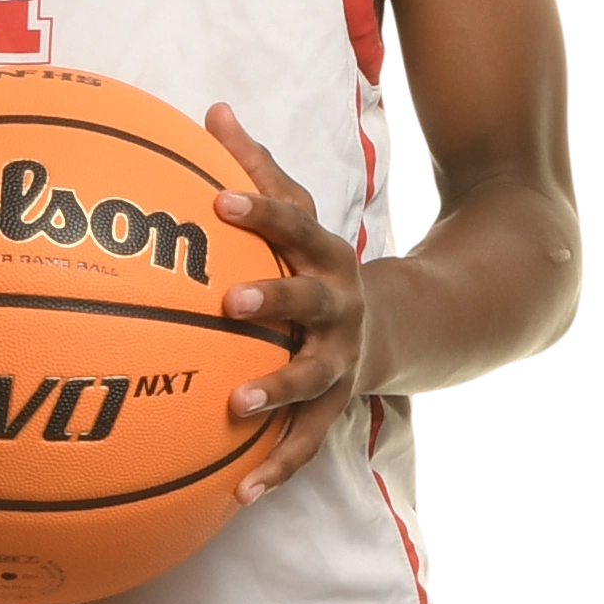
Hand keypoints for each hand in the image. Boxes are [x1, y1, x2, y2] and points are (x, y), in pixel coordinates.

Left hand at [204, 104, 381, 499]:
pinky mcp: (334, 409)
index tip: (217, 201)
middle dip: (274, 298)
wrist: (393, 329)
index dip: (259, 211)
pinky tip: (237, 494)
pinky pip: (304, 444)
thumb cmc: (316, 264)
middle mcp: (338, 307)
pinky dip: (274, 469)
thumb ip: (256, 168)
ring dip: (275, 389)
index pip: (293, 224)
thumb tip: (211, 109)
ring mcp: (339, 361)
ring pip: (310, 378)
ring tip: (234, 403)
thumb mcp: (298, 216)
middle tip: (229, 300)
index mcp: (324, 256)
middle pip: (309, 300)